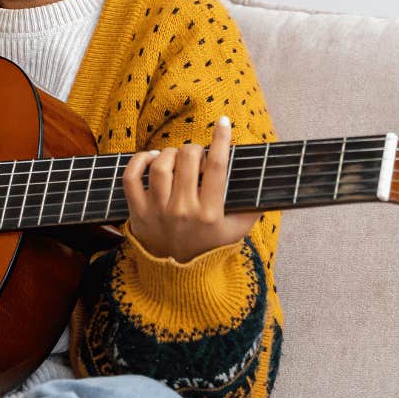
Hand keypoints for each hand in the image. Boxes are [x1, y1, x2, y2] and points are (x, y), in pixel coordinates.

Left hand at [122, 116, 261, 263]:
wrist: (178, 275)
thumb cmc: (210, 246)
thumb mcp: (236, 231)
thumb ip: (252, 208)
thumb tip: (267, 182)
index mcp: (210, 213)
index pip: (217, 166)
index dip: (221, 139)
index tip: (223, 123)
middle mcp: (183, 211)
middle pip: (187, 161)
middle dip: (194, 148)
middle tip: (196, 153)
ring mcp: (157, 211)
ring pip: (160, 166)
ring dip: (169, 152)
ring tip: (176, 156)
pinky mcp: (137, 212)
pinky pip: (131, 178)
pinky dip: (138, 161)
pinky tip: (150, 158)